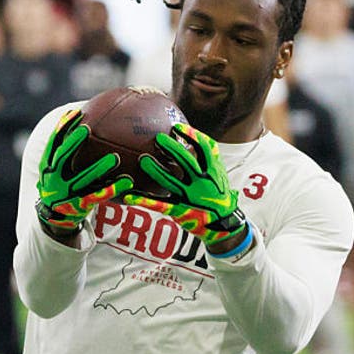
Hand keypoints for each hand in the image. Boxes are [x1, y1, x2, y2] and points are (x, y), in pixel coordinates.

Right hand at [35, 110, 132, 232]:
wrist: (54, 217)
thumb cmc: (61, 183)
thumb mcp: (57, 167)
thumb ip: (67, 148)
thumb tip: (84, 115)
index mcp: (48, 166)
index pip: (54, 143)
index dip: (62, 127)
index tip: (75, 113)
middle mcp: (54, 179)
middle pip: (63, 158)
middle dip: (73, 142)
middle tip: (87, 128)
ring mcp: (66, 193)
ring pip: (84, 179)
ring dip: (99, 168)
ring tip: (116, 157)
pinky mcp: (80, 206)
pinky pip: (98, 196)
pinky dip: (112, 189)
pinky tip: (127, 181)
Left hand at [125, 123, 246, 247]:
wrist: (225, 226)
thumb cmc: (219, 196)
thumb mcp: (220, 176)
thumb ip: (207, 160)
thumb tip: (192, 141)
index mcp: (214, 171)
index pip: (206, 149)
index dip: (192, 135)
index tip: (177, 127)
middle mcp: (203, 183)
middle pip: (187, 162)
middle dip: (173, 149)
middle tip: (158, 138)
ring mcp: (191, 197)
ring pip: (171, 181)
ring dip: (156, 170)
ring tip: (142, 160)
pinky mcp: (180, 210)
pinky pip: (159, 204)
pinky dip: (143, 199)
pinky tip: (128, 195)